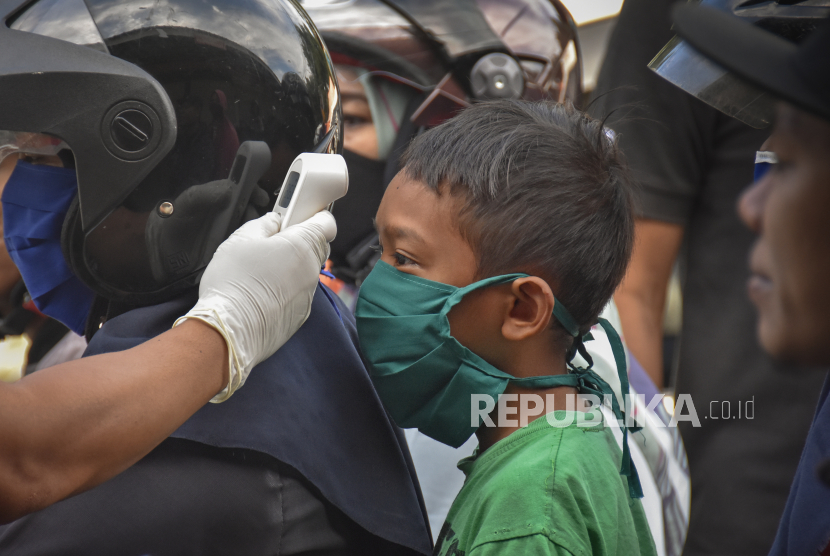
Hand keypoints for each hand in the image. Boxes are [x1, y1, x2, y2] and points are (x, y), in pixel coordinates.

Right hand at [175, 211, 335, 400]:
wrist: (231, 330)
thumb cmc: (234, 283)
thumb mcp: (240, 239)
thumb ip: (264, 224)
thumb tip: (274, 221)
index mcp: (302, 245)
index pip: (326, 223)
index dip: (314, 216)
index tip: (298, 216)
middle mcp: (311, 269)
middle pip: (317, 246)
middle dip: (300, 240)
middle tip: (273, 241)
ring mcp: (309, 294)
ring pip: (306, 271)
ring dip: (291, 266)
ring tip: (261, 270)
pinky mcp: (301, 314)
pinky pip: (299, 293)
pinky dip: (286, 289)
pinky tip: (262, 292)